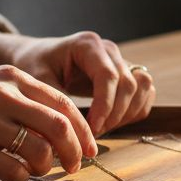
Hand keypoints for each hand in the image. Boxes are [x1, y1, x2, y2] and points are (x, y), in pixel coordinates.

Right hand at [0, 66, 96, 180]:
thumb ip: (20, 97)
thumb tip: (57, 127)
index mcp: (12, 77)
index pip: (63, 104)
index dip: (83, 131)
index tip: (90, 149)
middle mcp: (3, 96)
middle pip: (59, 128)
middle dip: (75, 153)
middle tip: (75, 167)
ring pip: (39, 152)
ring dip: (46, 167)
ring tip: (37, 170)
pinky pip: (12, 171)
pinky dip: (22, 179)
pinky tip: (15, 177)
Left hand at [9, 31, 156, 135]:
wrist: (39, 57)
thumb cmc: (35, 65)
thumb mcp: (36, 79)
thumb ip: (53, 100)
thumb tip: (67, 129)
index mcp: (88, 45)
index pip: (108, 76)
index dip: (104, 105)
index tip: (91, 129)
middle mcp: (109, 50)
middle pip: (128, 84)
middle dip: (114, 115)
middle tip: (92, 135)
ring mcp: (121, 61)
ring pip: (142, 88)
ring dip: (126, 114)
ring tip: (100, 130)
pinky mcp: (126, 74)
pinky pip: (145, 94)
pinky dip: (134, 112)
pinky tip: (113, 124)